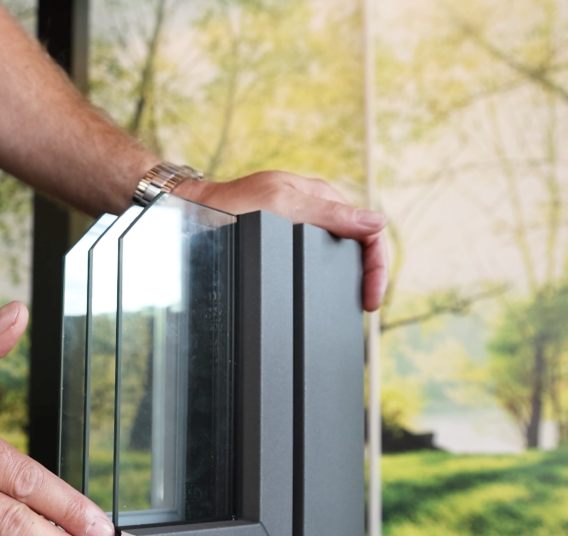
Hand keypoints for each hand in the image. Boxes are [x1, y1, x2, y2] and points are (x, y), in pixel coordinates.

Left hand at [174, 171, 389, 310]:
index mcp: (320, 197)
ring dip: (348, 279)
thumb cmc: (229, 206)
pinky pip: (312, 261)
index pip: (367, 228)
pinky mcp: (281, 243)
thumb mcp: (282, 204)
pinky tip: (323, 295)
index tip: (371, 298)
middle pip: (356, 245)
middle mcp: (313, 211)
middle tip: (365, 306)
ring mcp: (297, 228)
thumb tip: (376, 221)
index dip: (377, 264)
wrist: (190, 217)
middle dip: (367, 275)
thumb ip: (329, 212)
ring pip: (337, 255)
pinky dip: (324, 280)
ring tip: (350, 303)